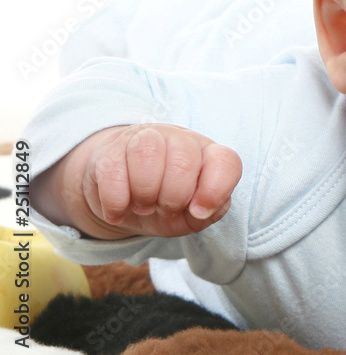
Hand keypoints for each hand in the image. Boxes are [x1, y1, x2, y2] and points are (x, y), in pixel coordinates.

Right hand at [70, 124, 241, 238]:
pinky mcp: (109, 151)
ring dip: (145, 193)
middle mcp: (179, 139)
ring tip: (143, 206)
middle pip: (183, 161)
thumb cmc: (167, 204)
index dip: (215, 191)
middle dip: (173, 198)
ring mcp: (143, 139)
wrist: (123, 197)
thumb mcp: (193, 215)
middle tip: (164, 210)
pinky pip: (112, 171)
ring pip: (147, 153)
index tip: (198, 212)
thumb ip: (210, 210)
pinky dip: (116, 201)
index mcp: (208, 154)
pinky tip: (118, 211)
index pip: (226, 161)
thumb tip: (200, 209)